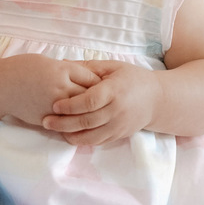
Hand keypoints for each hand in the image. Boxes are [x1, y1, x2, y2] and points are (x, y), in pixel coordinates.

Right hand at [0, 53, 101, 127]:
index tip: (106, 86)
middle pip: (89, 97)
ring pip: (79, 113)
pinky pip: (66, 123)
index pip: (91, 78)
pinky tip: (81, 123)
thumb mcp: (48, 62)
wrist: (1, 86)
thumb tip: (89, 76)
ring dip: (89, 114)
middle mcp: (60, 89)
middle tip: (107, 102)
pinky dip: (75, 123)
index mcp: (62, 71)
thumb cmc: (23, 69)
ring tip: (97, 114)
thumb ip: (69, 70)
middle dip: (98, 99)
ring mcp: (53, 106)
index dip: (100, 83)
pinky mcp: (46, 119)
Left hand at [41, 60, 161, 145]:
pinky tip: (69, 136)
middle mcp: (117, 111)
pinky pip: (98, 142)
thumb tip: (61, 63)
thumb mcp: (113, 67)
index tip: (54, 105)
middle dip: (64, 123)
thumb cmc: (132, 78)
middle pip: (87, 121)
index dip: (70, 105)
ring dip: (70, 135)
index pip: (89, 101)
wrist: (157, 100)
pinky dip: (82, 141)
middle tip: (46, 121)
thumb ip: (88, 67)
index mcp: (114, 91)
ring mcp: (119, 126)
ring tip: (53, 130)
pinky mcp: (119, 135)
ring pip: (91, 136)